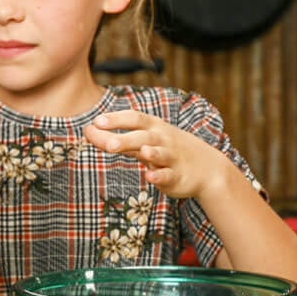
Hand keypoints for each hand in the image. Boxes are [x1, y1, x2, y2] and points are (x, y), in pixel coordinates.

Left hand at [83, 110, 232, 199]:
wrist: (208, 168)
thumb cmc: (168, 150)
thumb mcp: (146, 141)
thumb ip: (119, 139)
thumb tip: (88, 131)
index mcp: (153, 128)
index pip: (134, 118)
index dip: (116, 119)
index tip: (96, 122)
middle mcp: (162, 140)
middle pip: (143, 136)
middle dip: (125, 138)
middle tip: (106, 143)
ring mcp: (172, 158)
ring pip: (160, 154)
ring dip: (151, 152)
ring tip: (141, 152)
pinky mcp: (179, 177)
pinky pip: (169, 175)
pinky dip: (160, 175)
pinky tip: (150, 176)